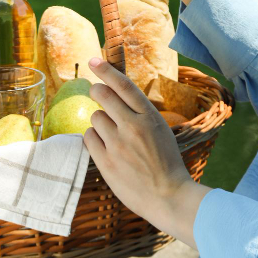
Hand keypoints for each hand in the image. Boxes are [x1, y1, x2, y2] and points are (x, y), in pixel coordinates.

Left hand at [82, 57, 210, 248]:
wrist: (168, 196)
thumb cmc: (166, 164)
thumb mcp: (161, 131)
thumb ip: (141, 116)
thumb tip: (117, 99)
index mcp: (150, 117)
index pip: (124, 85)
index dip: (106, 70)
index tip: (94, 61)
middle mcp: (132, 126)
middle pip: (103, 96)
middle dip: (97, 91)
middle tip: (96, 93)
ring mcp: (117, 144)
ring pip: (95, 118)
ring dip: (100, 122)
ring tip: (113, 136)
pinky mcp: (105, 161)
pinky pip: (89, 138)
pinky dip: (94, 139)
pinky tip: (105, 148)